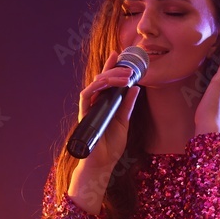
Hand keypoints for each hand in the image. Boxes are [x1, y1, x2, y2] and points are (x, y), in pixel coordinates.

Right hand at [74, 50, 140, 172]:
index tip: (119, 54)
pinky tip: (108, 83)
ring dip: (110, 77)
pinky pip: (87, 95)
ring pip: (95, 84)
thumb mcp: (124, 122)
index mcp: (105, 104)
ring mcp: (89, 108)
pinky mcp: (84, 114)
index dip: (112, 67)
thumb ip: (127, 105)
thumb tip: (135, 88)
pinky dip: (97, 87)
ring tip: (125, 75)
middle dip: (114, 69)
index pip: (107, 82)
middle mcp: (96, 103)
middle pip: (101, 79)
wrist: (102, 164)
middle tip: (127, 65)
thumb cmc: (111, 146)